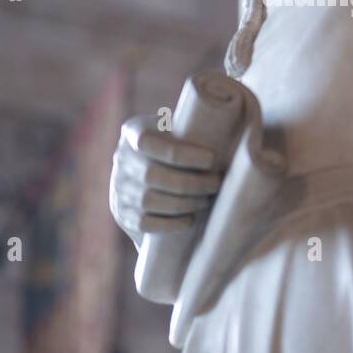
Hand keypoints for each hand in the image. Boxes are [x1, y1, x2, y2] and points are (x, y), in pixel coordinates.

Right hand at [109, 116, 222, 249]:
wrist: (149, 179)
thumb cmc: (177, 150)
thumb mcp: (179, 132)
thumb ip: (194, 129)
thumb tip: (234, 135)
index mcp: (133, 132)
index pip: (147, 141)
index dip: (180, 152)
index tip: (211, 159)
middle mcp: (121, 159)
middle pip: (151, 175)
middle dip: (190, 182)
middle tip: (216, 184)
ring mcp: (118, 188)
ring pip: (149, 200)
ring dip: (184, 203)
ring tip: (206, 200)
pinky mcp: (123, 213)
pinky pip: (145, 222)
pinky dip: (171, 223)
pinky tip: (191, 219)